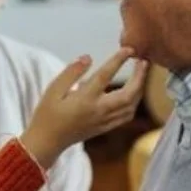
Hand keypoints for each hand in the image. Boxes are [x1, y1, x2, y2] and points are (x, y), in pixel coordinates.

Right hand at [19, 49, 147, 168]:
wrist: (47, 141)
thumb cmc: (47, 114)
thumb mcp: (53, 89)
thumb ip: (71, 72)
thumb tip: (88, 57)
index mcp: (85, 99)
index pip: (106, 76)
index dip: (118, 60)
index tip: (128, 49)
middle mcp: (99, 111)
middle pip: (129, 94)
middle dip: (140, 77)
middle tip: (143, 61)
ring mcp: (104, 121)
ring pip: (131, 106)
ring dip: (139, 89)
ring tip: (140, 75)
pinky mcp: (104, 128)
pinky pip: (126, 116)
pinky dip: (133, 103)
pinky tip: (133, 94)